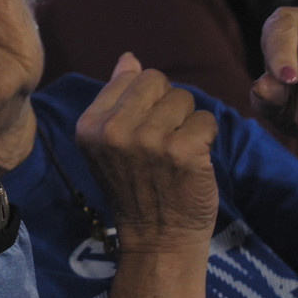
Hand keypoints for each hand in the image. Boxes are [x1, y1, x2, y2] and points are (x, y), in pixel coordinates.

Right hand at [76, 53, 217, 254]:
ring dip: (188, 123)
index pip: (132, 78)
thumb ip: (115, 98)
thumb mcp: (110, 143)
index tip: (143, 133)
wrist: (158, 240)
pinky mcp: (183, 151)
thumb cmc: (136, 187)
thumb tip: (128, 57)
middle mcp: (114, 131)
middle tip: (163, 142)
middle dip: (168, 106)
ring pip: (185, 99)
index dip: (147, 101)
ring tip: (176, 154)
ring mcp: (149, 141)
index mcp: (90, 125)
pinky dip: (207, 139)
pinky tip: (194, 161)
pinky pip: (207, 120)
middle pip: (158, 81)